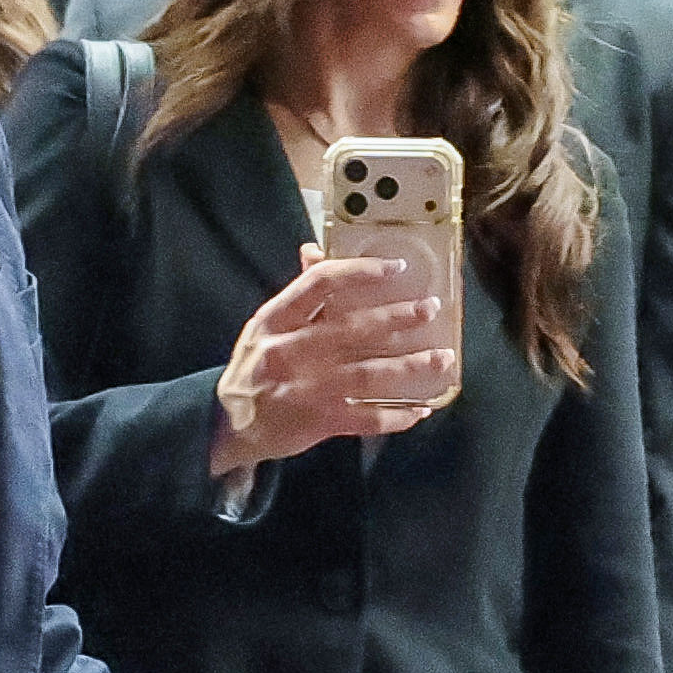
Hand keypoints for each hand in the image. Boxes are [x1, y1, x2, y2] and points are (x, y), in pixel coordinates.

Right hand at [211, 256, 451, 474]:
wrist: (229, 423)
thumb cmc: (256, 365)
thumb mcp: (266, 325)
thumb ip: (297, 293)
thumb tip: (315, 250)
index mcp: (277, 320)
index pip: (320, 285)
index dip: (360, 273)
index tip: (396, 267)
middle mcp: (292, 352)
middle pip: (353, 329)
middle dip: (397, 318)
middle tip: (431, 308)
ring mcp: (307, 389)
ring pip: (368, 374)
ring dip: (410, 366)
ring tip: (443, 358)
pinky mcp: (319, 422)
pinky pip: (366, 419)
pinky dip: (396, 416)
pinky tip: (422, 410)